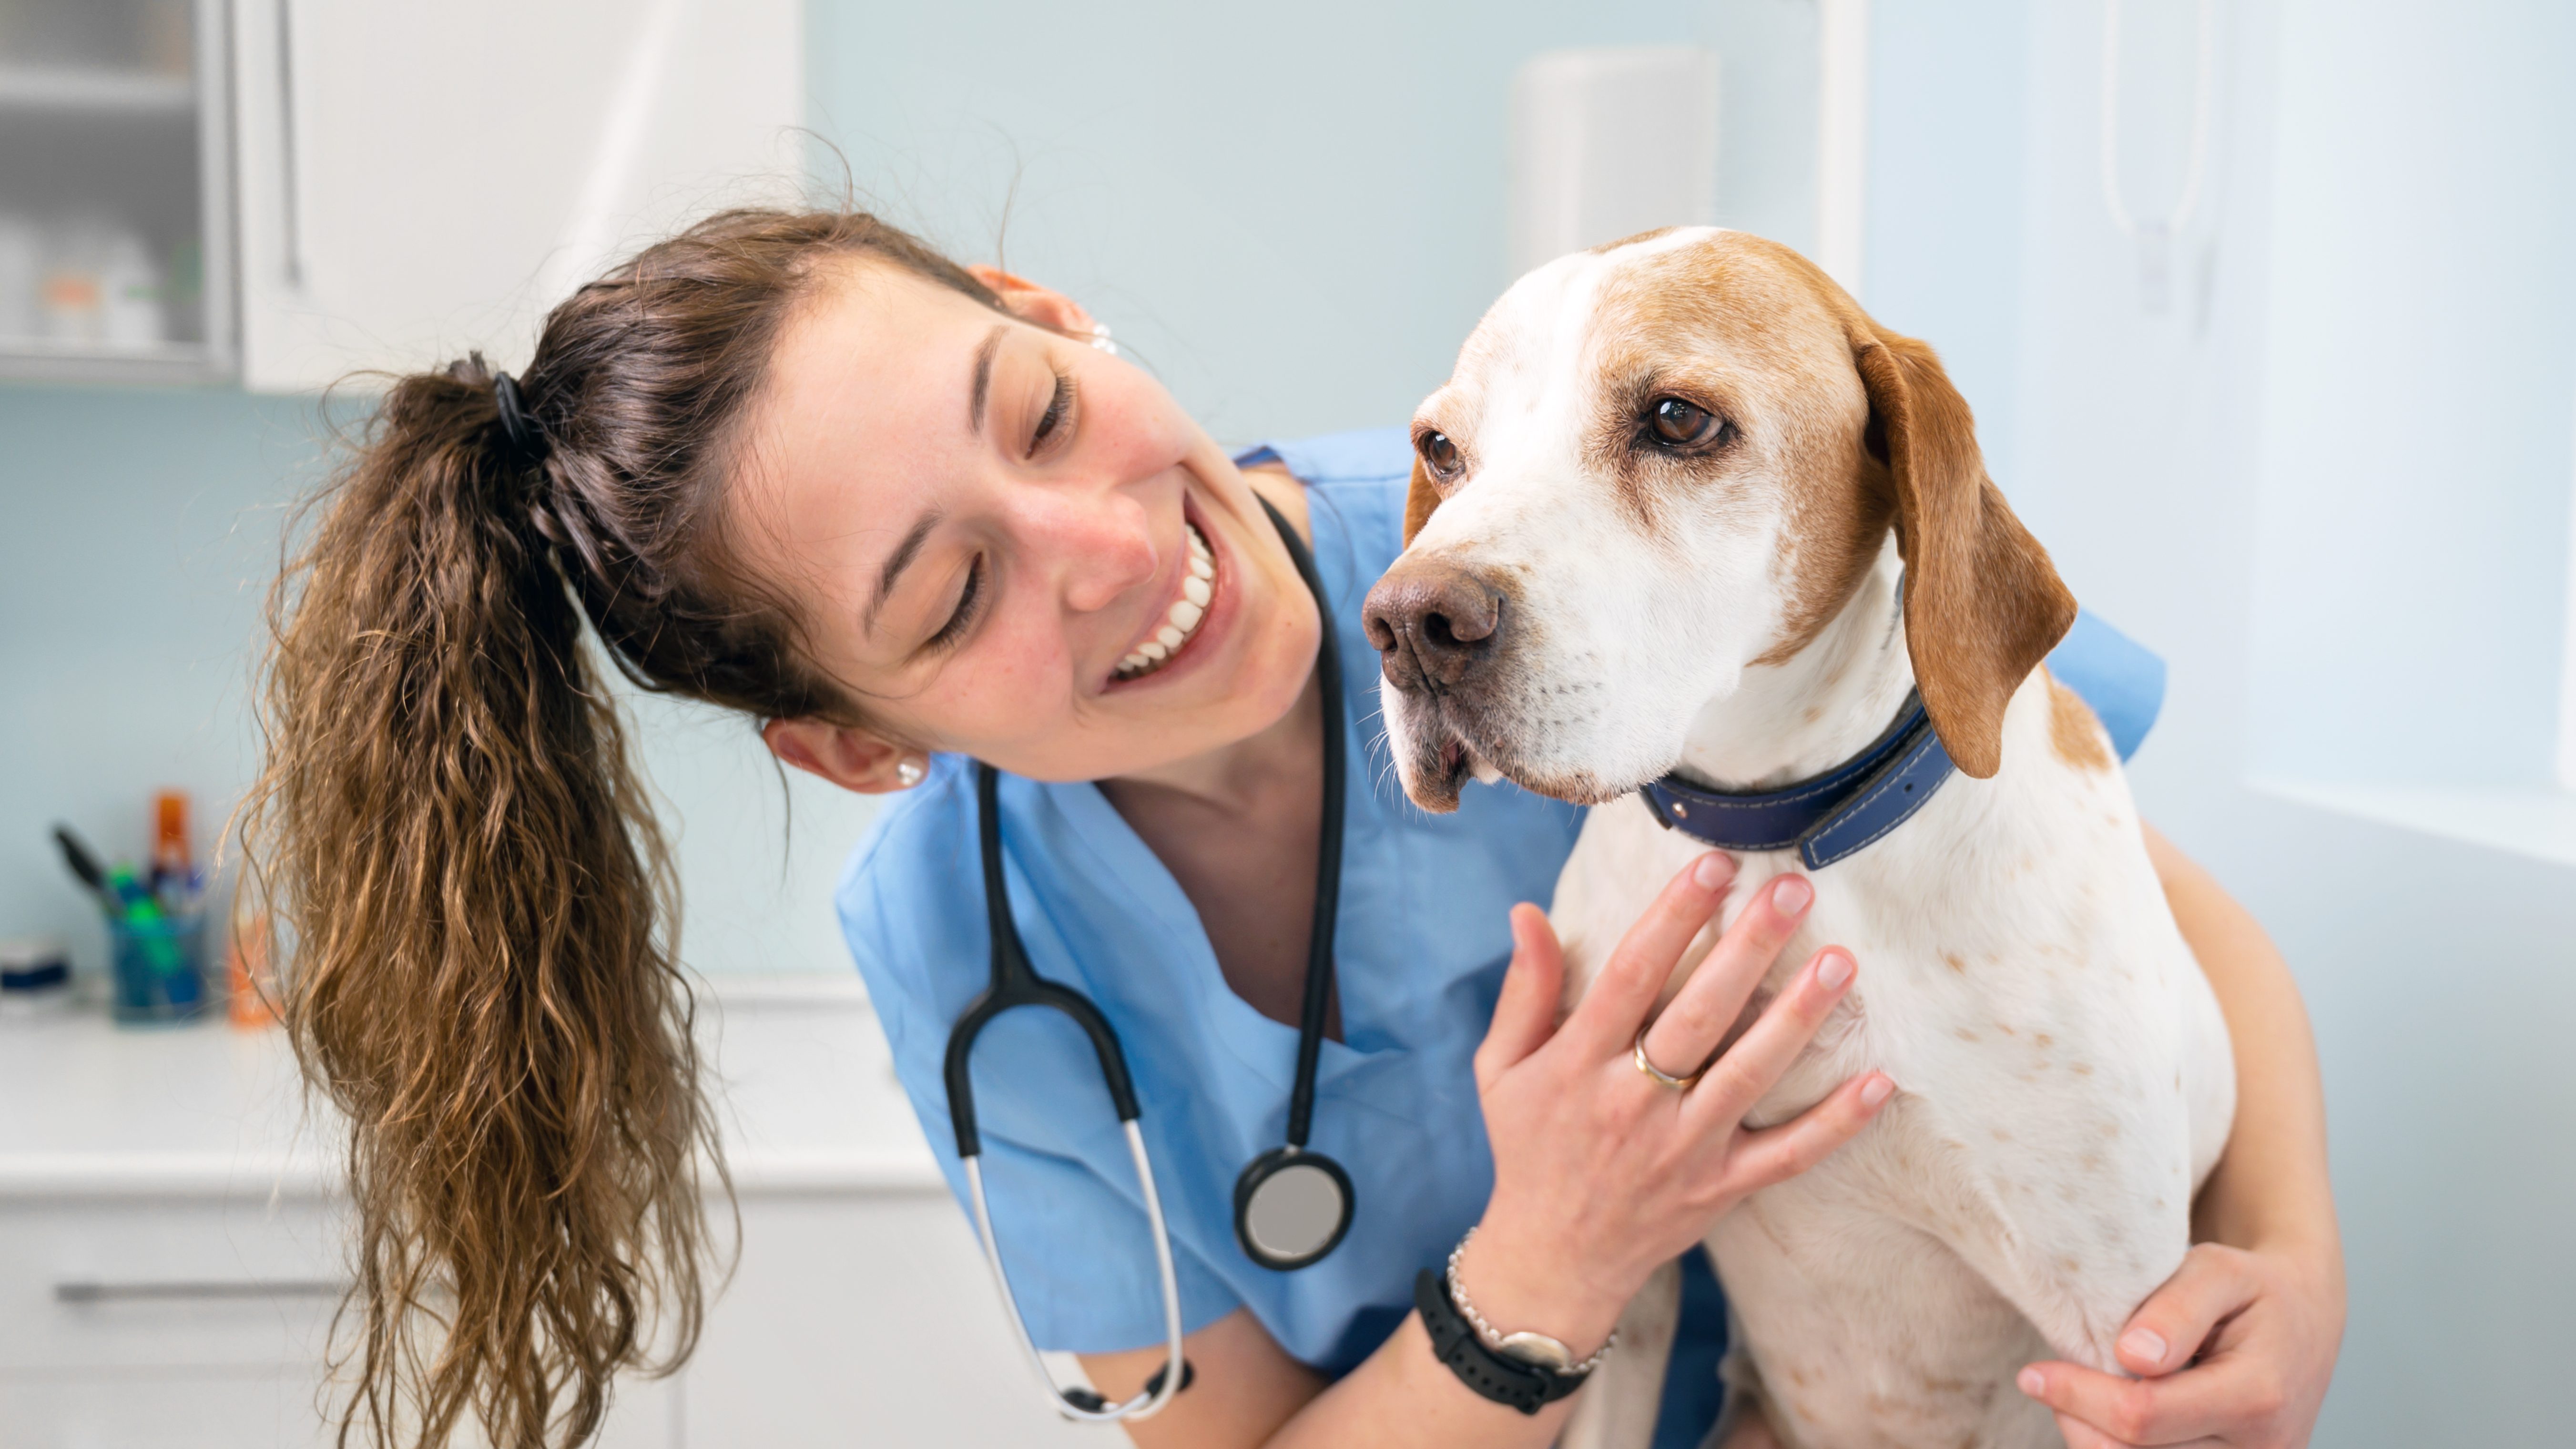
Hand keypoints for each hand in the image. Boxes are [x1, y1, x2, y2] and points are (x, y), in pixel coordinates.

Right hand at [1458, 853, 1894, 1354]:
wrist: (1552, 1259)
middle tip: (1793, 890)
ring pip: (1749, 1074)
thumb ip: (1524, 991)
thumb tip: (1528, 912)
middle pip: (1700, 1014)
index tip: (1714, 864)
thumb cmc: (1527, 1147)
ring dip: (1798, 1018)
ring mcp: (1683, 1149)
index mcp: (1578, 1064)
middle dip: (1749, 946)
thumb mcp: (1501, 1068)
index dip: (1674, 914)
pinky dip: (1835, 1124)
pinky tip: (1877, 1082)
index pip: (1632, 974)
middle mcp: (1632, 1103)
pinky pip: (1787, 1155)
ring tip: (1840, 961)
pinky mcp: (1721, 1188)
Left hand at [2017, 1240, 2344, 1446]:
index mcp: (2258, 1396)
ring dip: (2094, 1437)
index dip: (2078, 1396)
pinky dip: (2119, 1446)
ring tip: (2082, 1393)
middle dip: (2078, 1418)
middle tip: (2051, 1378)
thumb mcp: (2219, 1271)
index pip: (2144, 1416)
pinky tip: (2105, 1415)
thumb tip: (2131, 1355)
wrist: (2305, 1322)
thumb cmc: (2254, 1290)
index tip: (2033, 1373)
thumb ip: (2176, 1308)